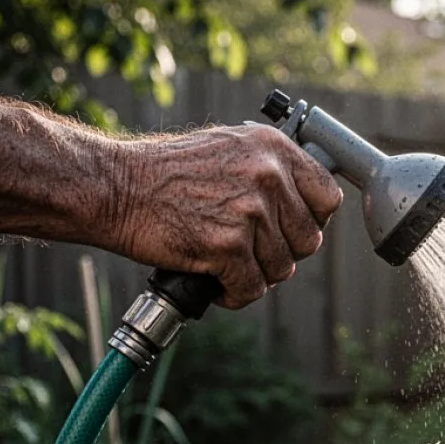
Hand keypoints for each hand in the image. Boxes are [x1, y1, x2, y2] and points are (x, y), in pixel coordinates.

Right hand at [110, 124, 341, 309]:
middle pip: (308, 241)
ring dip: (254, 275)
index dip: (312, 222)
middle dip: (280, 254)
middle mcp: (268, 176)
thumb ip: (271, 171)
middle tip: (248, 251)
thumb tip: (308, 204)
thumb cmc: (167, 173)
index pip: (328, 198)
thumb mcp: (230, 149)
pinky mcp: (228, 245)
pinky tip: (215, 281)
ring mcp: (249, 211)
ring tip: (224, 262)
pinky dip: (234, 294)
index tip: (290, 231)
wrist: (115, 187)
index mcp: (273, 149)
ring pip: (281, 269)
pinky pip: (252, 289)